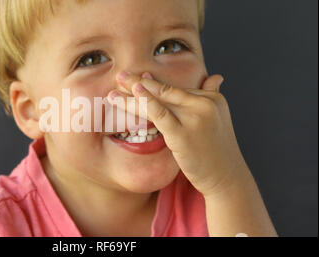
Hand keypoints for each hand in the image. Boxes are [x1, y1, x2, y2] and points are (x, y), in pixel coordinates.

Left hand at [108, 71, 251, 196]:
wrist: (226, 177)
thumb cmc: (218, 150)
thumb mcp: (217, 119)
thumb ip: (212, 95)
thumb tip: (216, 77)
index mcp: (211, 99)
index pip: (176, 89)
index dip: (153, 83)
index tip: (137, 78)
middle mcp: (204, 104)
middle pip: (165, 91)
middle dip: (139, 82)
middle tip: (121, 75)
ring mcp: (195, 119)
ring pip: (158, 101)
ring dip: (133, 94)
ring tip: (114, 90)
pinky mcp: (183, 135)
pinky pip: (160, 115)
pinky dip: (146, 102)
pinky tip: (134, 93)